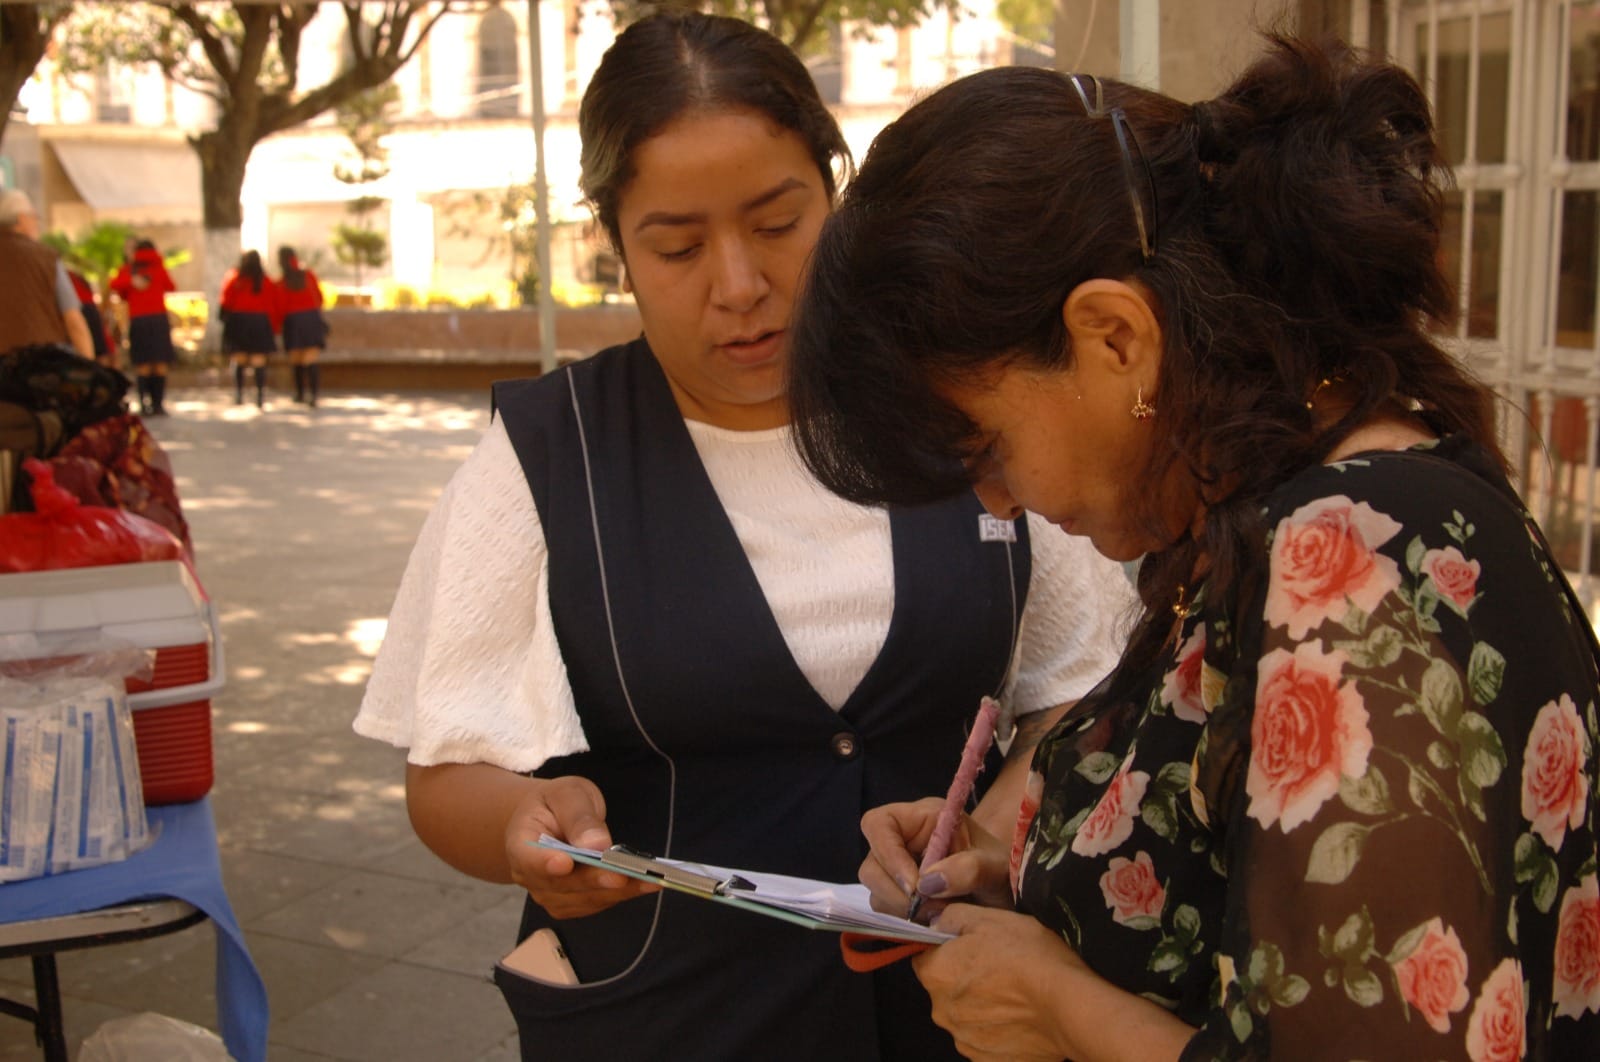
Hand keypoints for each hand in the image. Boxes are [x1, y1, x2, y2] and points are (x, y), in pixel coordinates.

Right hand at [503, 776, 658, 917]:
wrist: (550, 821)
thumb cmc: (556, 804)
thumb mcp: (567, 794)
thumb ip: (579, 816)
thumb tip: (597, 844)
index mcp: (521, 843)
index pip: (528, 858)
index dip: (545, 864)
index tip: (565, 863)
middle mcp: (531, 876)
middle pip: (562, 884)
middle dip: (594, 880)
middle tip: (621, 875)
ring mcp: (551, 894)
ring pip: (584, 898)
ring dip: (617, 891)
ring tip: (648, 880)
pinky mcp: (572, 902)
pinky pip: (597, 902)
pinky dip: (623, 894)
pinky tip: (647, 884)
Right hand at [859, 799, 1011, 920]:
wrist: (1009, 898)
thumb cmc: (1005, 872)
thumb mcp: (996, 868)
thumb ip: (969, 869)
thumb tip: (928, 882)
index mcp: (925, 818)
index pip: (880, 824)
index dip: (888, 854)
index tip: (914, 885)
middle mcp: (906, 840)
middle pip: (872, 863)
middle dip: (896, 891)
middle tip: (930, 909)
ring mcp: (900, 869)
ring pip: (876, 890)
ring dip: (902, 908)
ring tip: (939, 914)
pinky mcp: (901, 895)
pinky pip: (886, 909)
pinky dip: (905, 919)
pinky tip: (932, 919)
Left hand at [913, 904, 1081, 1061]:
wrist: (1069, 1006)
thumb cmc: (1030, 957)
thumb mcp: (989, 918)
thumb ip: (952, 917)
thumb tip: (936, 922)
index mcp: (935, 974)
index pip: (925, 957)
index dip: (947, 949)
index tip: (970, 947)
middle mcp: (942, 1012)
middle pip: (945, 989)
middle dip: (964, 979)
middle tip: (999, 968)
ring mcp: (965, 1041)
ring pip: (965, 1016)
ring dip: (982, 1007)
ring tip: (1015, 994)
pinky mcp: (988, 1060)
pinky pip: (986, 1041)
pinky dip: (999, 1031)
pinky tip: (1021, 1018)